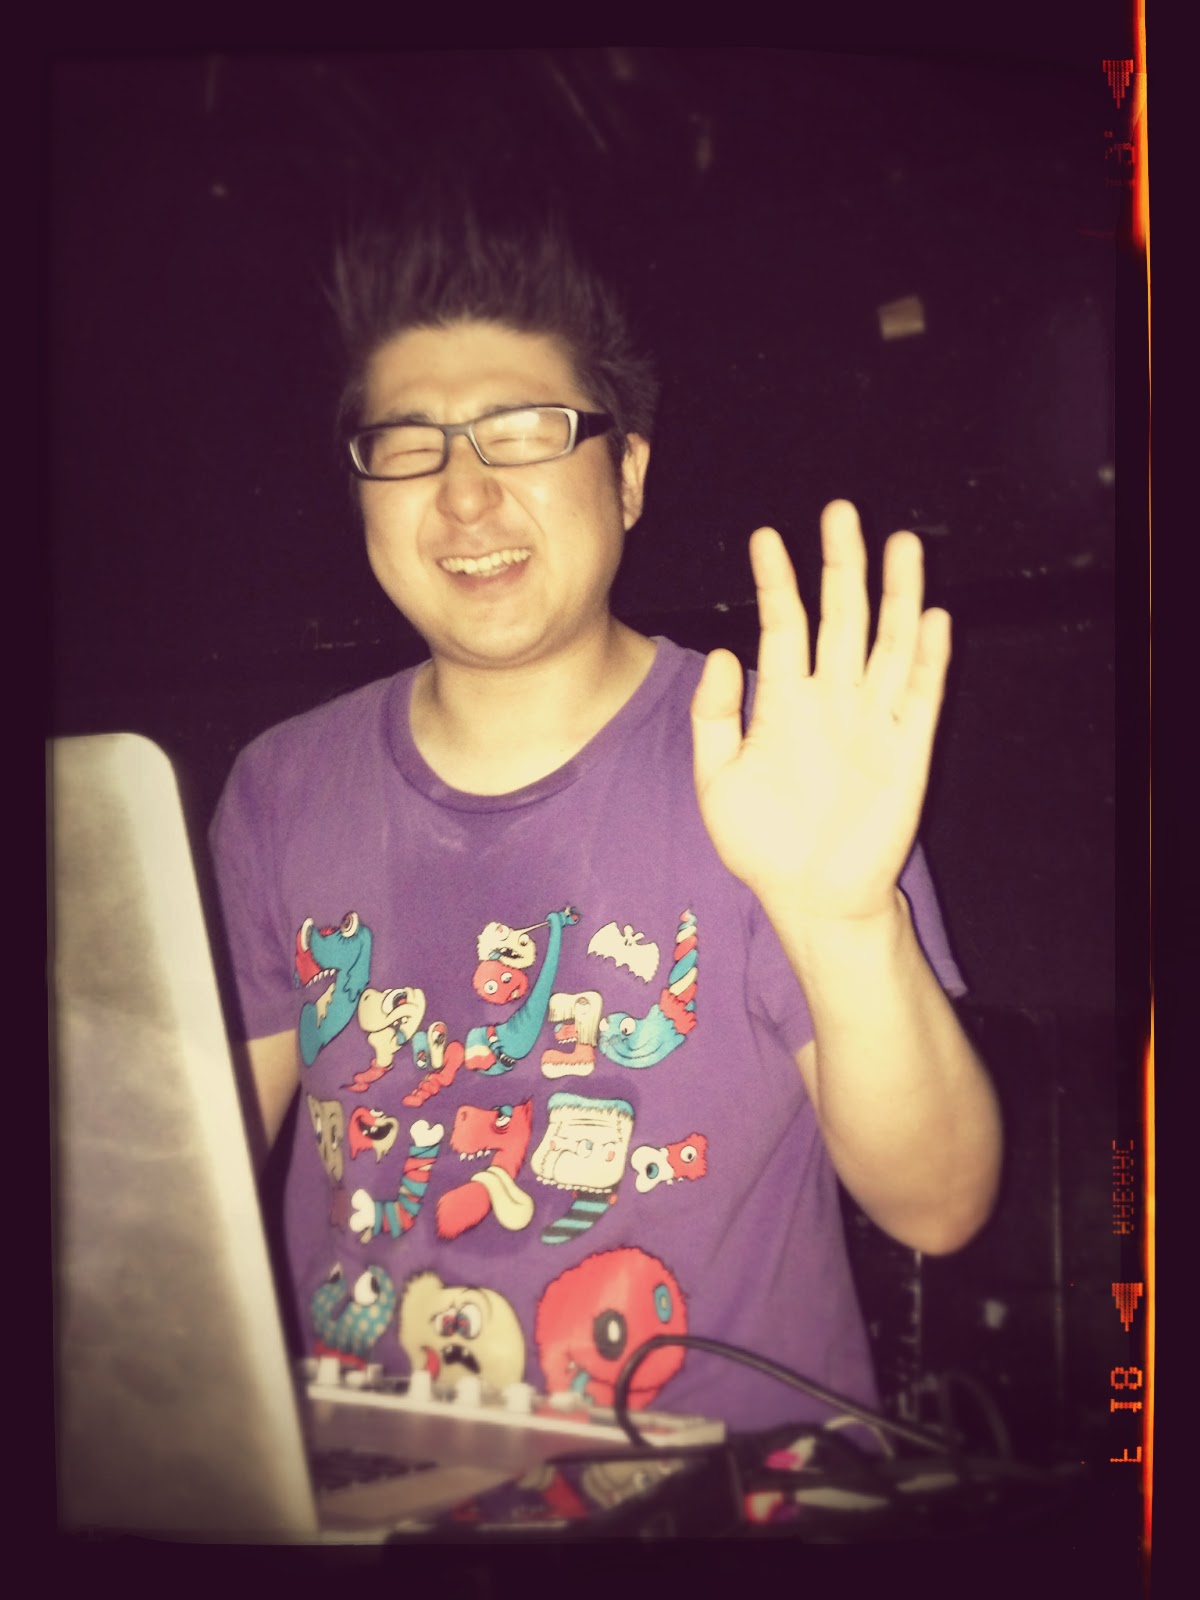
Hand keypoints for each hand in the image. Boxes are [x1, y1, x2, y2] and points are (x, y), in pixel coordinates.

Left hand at [690, 500, 950, 923]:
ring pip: (888, 642)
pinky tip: (931, 618)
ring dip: (897, 595)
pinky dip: (927, 658)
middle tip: (840, 511)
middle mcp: (832, 700)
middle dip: (842, 565)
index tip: (765, 537)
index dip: (777, 581)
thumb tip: (721, 652)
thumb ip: (714, 717)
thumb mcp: (715, 779)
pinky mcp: (907, 752)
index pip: (784, 625)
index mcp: (784, 702)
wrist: (807, 899)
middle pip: (842, 617)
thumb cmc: (761, 844)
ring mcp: (872, 722)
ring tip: (901, 544)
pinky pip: (921, 696)